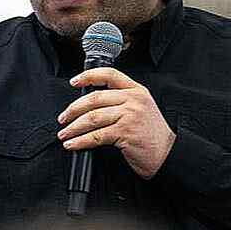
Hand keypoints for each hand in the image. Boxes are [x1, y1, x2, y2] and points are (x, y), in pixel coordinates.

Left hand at [56, 67, 175, 179]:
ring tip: (65, 134)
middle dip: (73, 109)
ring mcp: (130, 115)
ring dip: (74, 127)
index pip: (109, 74)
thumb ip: (121, 102)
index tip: (74, 82)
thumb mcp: (141, 109)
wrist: (167, 154)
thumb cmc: (152, 135)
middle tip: (63, 119)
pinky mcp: (125, 132)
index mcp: (136, 90)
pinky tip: (73, 144)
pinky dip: (81, 141)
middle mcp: (133, 100)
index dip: (88, 76)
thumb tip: (89, 105)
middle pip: (95, 98)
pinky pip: (96, 135)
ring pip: (92, 117)